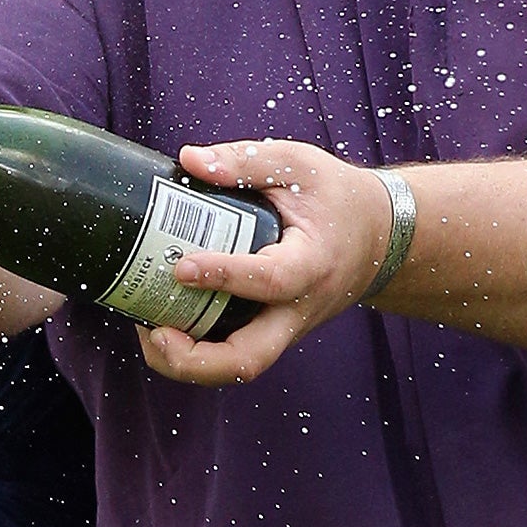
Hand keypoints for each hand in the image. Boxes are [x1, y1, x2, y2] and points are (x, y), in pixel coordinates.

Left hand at [134, 139, 393, 385]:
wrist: (379, 236)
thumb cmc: (335, 197)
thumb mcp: (297, 165)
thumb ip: (244, 161)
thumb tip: (189, 159)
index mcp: (312, 264)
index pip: (270, 279)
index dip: (223, 276)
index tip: (181, 266)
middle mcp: (300, 308)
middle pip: (250, 359)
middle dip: (196, 359)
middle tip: (153, 333)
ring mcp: (286, 326)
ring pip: (240, 366)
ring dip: (189, 362)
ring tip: (146, 331)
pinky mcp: (272, 329)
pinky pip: (235, 352)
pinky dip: (197, 350)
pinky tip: (162, 324)